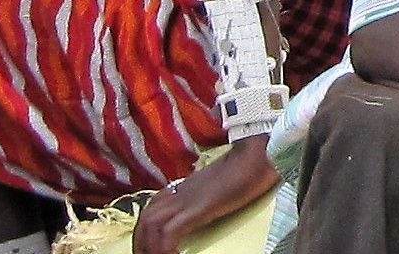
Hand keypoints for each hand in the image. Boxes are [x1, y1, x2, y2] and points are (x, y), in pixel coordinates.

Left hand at [136, 140, 279, 253]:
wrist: (257, 155)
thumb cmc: (246, 169)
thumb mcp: (218, 186)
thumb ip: (205, 196)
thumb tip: (206, 209)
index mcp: (183, 188)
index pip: (152, 209)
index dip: (146, 231)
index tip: (149, 246)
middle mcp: (179, 192)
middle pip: (146, 218)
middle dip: (141, 241)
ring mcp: (187, 199)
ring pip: (151, 225)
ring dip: (150, 246)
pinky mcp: (197, 208)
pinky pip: (170, 231)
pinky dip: (165, 247)